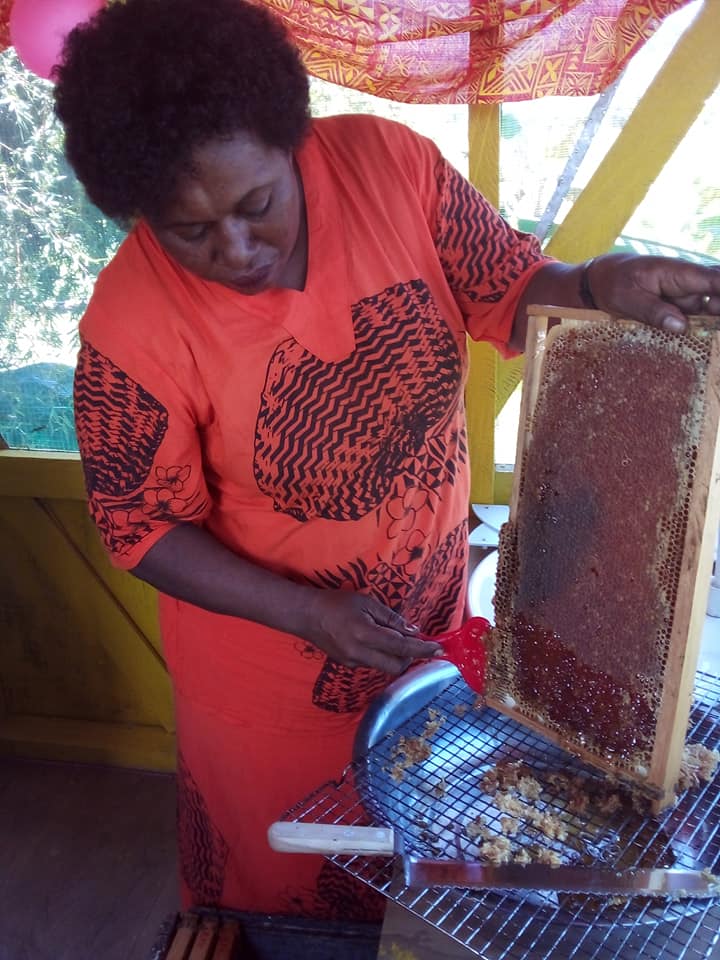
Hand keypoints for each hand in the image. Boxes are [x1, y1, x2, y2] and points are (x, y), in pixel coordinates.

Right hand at [300, 589, 441, 673]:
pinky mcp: (347, 665)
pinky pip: (372, 663)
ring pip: (385, 667)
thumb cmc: (336, 603)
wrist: (306, 615)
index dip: (423, 649)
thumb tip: (412, 631)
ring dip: (395, 656)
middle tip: (415, 642)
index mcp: (366, 635)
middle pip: (397, 666)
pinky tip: (374, 640)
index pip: (402, 647)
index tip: (440, 650)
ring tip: (391, 636)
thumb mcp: (367, 603)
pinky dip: (381, 655)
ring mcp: (353, 662)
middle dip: (410, 657)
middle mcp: (360, 653)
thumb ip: (390, 618)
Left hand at [586, 253, 719, 333]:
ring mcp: (687, 296)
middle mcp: (689, 283)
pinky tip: (708, 340)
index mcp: (677, 272)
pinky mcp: (681, 309)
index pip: (714, 279)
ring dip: (714, 322)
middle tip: (717, 332)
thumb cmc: (612, 283)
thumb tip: (682, 326)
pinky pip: (700, 318)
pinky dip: (706, 327)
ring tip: (712, 340)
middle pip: (719, 291)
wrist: (601, 281)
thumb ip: (653, 311)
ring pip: (714, 307)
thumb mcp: (626, 299)